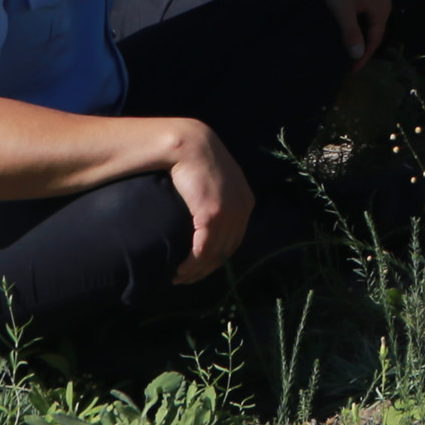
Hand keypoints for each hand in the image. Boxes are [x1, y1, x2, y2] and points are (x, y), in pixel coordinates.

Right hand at [167, 123, 255, 282]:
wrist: (190, 145)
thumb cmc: (198, 162)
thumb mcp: (218, 182)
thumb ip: (219, 198)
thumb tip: (206, 219)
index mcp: (246, 202)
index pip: (235, 241)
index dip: (217, 259)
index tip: (199, 268)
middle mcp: (242, 209)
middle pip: (226, 251)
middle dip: (206, 270)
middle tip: (186, 279)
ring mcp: (228, 213)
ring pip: (214, 254)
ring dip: (195, 270)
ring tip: (178, 277)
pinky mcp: (212, 214)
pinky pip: (203, 249)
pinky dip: (192, 263)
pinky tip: (180, 268)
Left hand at [312, 0, 392, 63]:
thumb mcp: (342, 10)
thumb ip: (350, 33)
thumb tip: (357, 55)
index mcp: (381, 9)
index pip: (374, 40)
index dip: (362, 57)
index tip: (349, 71)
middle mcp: (384, 2)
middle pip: (374, 31)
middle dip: (363, 47)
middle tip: (348, 62)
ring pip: (369, 21)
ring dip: (360, 35)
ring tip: (348, 47)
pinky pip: (365, 12)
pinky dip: (358, 23)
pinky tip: (347, 27)